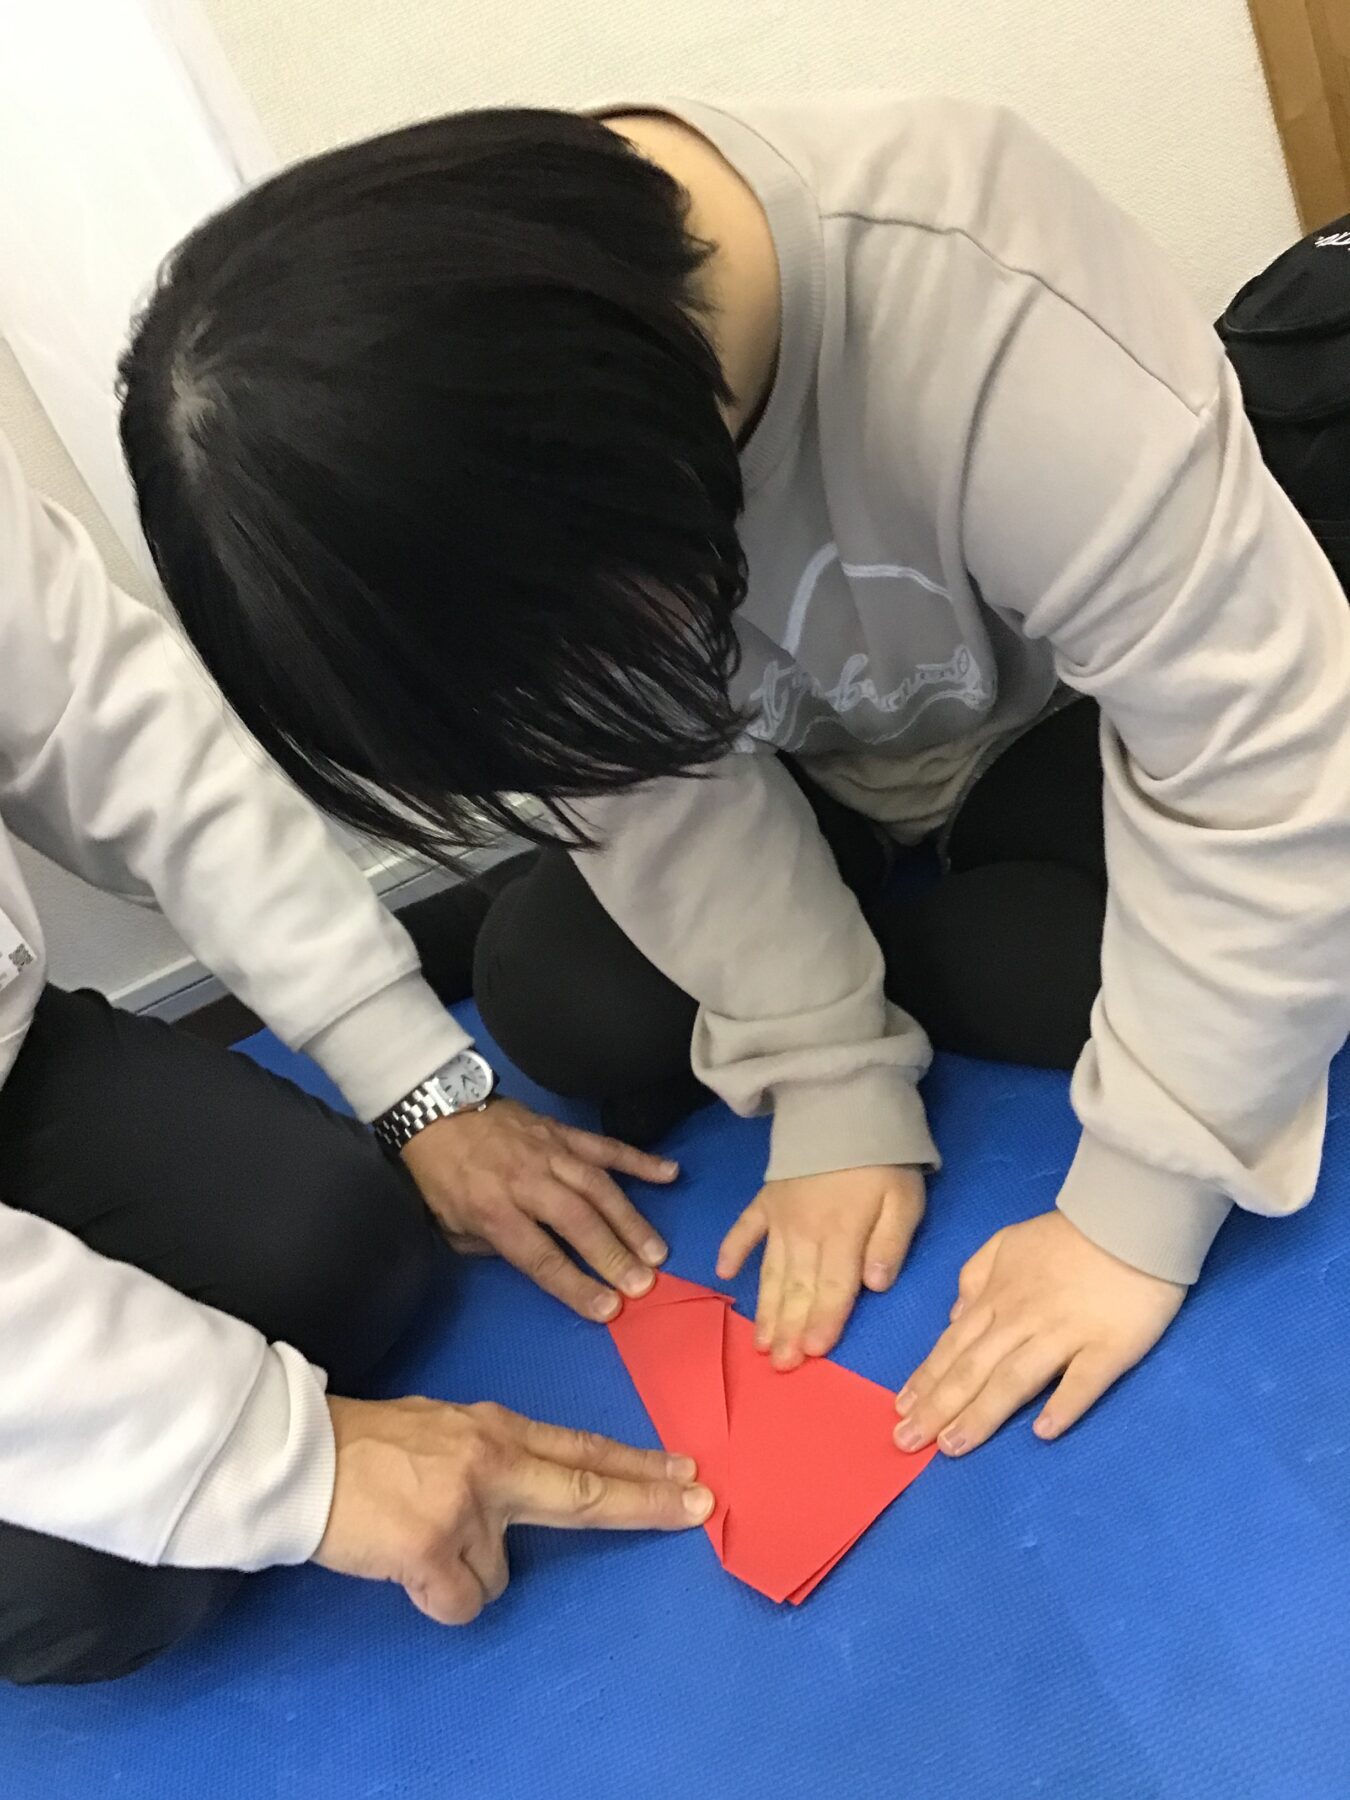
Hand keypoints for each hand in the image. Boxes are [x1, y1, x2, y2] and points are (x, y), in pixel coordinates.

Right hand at [314, 1395, 712, 1624]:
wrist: (302, 1460)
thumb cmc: (367, 1447)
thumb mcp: (444, 1430)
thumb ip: (492, 1454)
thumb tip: (527, 1484)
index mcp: (494, 1429)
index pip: (581, 1450)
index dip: (635, 1464)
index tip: (686, 1472)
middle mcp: (491, 1462)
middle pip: (586, 1491)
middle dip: (647, 1499)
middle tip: (696, 1504)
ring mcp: (466, 1506)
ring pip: (499, 1572)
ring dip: (464, 1571)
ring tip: (415, 1539)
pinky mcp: (433, 1550)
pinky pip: (463, 1600)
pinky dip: (436, 1595)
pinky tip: (404, 1565)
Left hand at [402, 1099, 677, 1320]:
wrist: (437, 1111)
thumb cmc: (442, 1177)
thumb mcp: (451, 1225)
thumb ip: (495, 1247)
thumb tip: (541, 1263)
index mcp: (493, 1209)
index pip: (539, 1255)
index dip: (575, 1284)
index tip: (607, 1308)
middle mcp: (526, 1181)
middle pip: (576, 1220)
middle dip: (612, 1254)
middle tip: (644, 1283)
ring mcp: (549, 1151)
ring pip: (597, 1185)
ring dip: (630, 1219)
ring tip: (656, 1251)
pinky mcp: (562, 1130)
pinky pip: (604, 1146)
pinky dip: (638, 1159)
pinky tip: (669, 1174)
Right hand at [716, 1166, 925, 1370]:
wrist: (846, 1106)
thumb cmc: (882, 1159)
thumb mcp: (905, 1198)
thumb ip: (891, 1242)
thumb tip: (876, 1285)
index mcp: (843, 1233)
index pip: (834, 1286)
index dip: (824, 1320)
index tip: (813, 1353)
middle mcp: (806, 1232)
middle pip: (799, 1288)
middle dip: (790, 1329)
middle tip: (780, 1364)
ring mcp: (780, 1216)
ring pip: (772, 1271)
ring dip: (766, 1308)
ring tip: (760, 1341)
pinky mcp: (765, 1199)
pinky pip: (744, 1228)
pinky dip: (732, 1250)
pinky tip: (725, 1275)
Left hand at [894, 1210, 1184, 1455]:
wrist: (1130, 1217)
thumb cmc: (1069, 1236)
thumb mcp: (1007, 1242)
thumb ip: (975, 1276)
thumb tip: (954, 1317)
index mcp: (998, 1298)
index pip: (954, 1346)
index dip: (926, 1380)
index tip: (900, 1411)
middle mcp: (1022, 1320)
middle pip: (973, 1368)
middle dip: (937, 1406)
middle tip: (906, 1441)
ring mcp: (1065, 1335)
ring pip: (1015, 1379)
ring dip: (981, 1414)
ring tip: (952, 1447)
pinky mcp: (1109, 1346)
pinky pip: (1084, 1380)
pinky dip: (1064, 1405)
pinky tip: (1043, 1433)